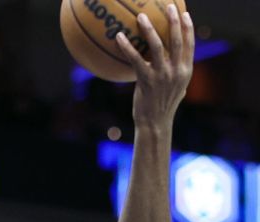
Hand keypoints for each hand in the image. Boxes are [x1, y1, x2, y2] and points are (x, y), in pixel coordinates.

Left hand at [116, 4, 194, 128]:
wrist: (155, 123)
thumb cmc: (162, 107)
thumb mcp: (175, 90)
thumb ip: (175, 75)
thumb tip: (171, 65)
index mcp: (185, 71)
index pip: (189, 45)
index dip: (188, 28)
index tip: (184, 13)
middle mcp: (177, 71)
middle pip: (177, 40)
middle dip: (173, 21)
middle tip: (168, 6)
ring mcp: (163, 75)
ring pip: (158, 46)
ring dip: (149, 29)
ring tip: (141, 16)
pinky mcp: (147, 81)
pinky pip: (135, 59)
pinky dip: (127, 47)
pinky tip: (119, 38)